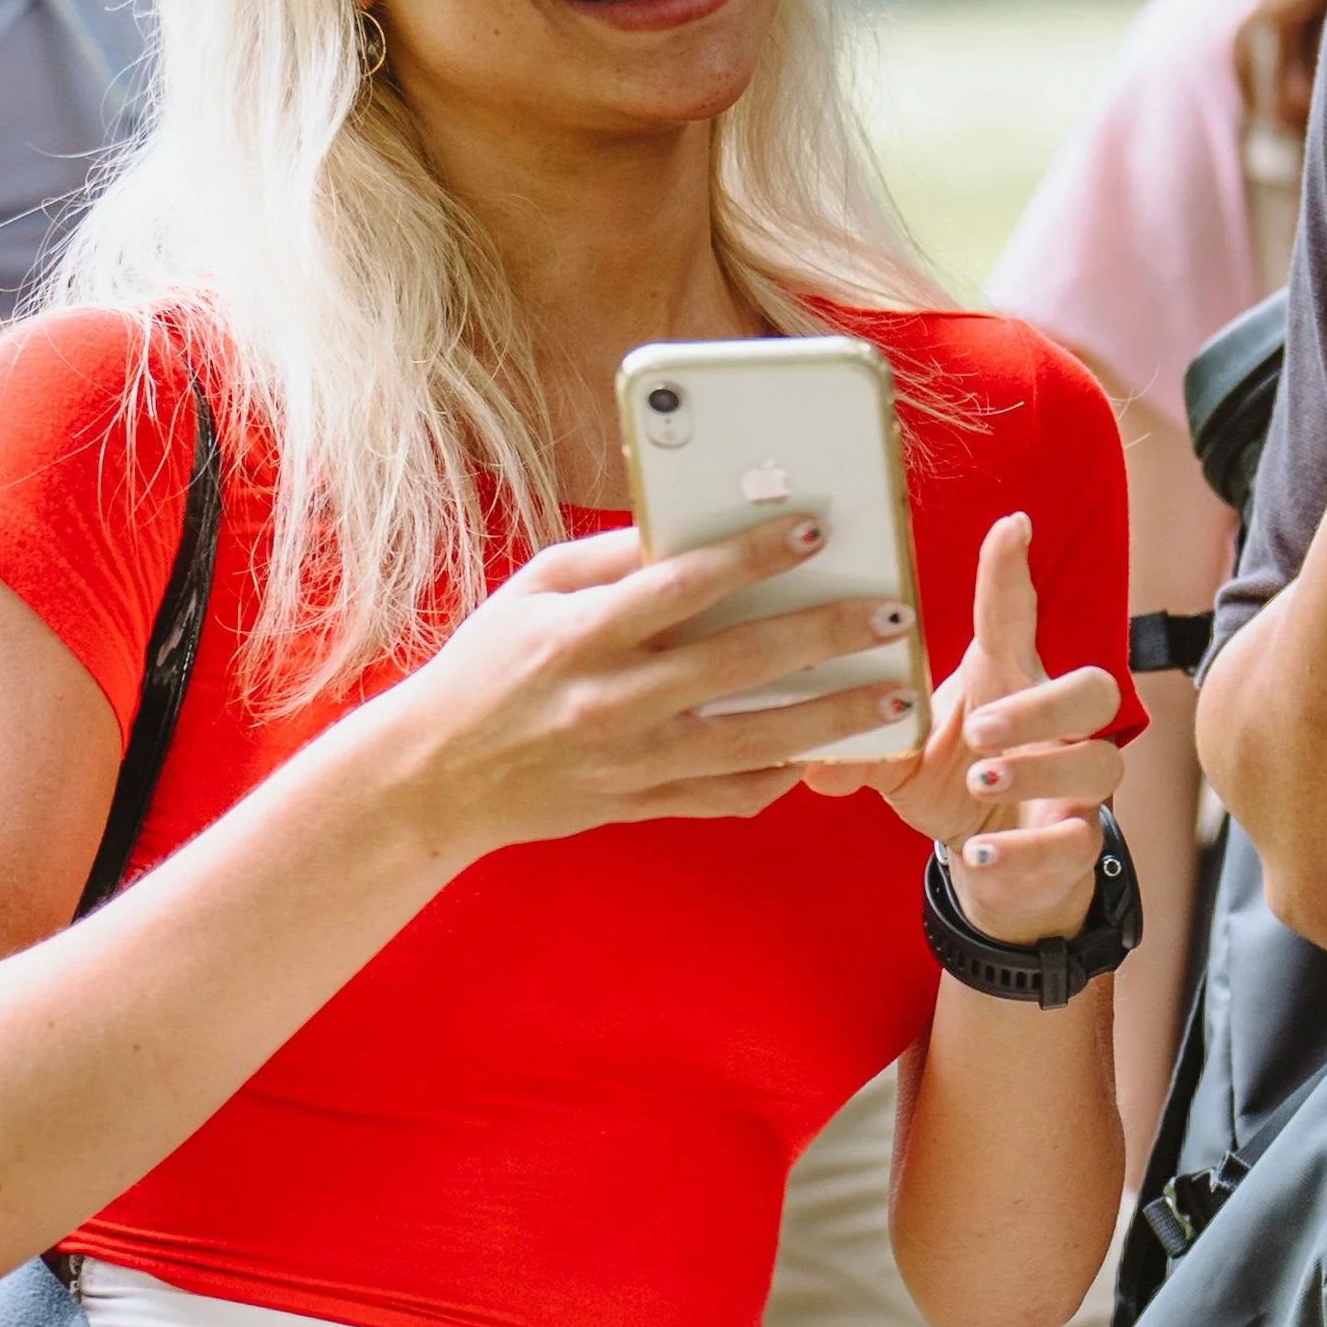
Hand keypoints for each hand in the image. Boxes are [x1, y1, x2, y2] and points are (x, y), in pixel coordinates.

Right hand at [337, 514, 920, 862]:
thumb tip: (690, 521)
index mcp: (581, 635)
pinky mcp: (638, 805)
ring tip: (892, 694)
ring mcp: (629, 762)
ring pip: (752, 742)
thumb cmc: (487, 666)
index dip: (752, 556)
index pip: (681, 586)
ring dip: (831, 718)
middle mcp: (611, 700)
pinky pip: (725, 796)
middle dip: (824, 636)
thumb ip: (612, 557)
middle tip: (892, 613)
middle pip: (737, 664)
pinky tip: (825, 751)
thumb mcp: (532, 589)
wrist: (434, 776)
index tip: (815, 530)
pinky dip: (779, 776)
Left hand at [830, 514, 1128, 942]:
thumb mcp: (898, 765)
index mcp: (1005, 684)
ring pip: (1099, 761)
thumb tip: (810, 763)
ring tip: (980, 778)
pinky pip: (1074, 841)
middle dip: (1043, 704)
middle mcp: (1055, 728)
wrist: (990, 865)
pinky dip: (1026, 848)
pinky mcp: (1073, 843)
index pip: (1015, 620)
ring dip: (1040, 768)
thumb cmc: (949, 786)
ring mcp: (1073, 786)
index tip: (1012, 524)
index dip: (1014, 573)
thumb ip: (861, 754)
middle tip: (980, 727)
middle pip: (1092, 689)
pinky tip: (979, 852)